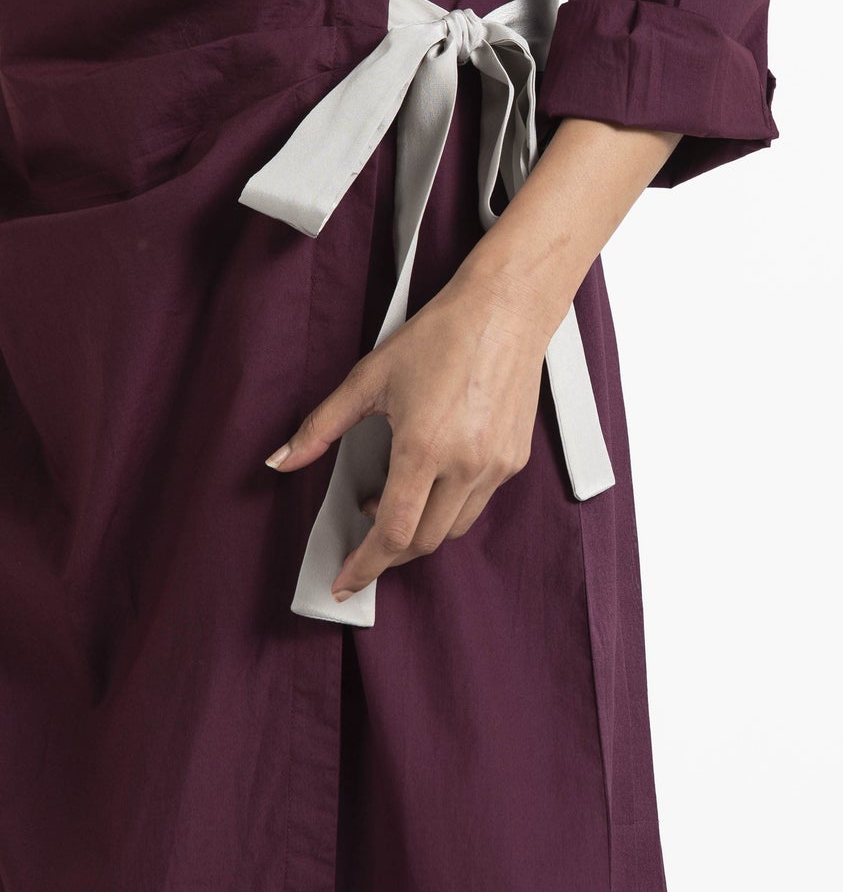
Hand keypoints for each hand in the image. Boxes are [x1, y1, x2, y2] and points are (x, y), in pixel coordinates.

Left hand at [264, 265, 559, 602]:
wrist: (505, 309)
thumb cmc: (440, 336)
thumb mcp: (368, 379)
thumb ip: (320, 427)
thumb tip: (280, 461)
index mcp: (424, 449)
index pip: (392, 533)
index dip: (365, 565)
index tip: (344, 581)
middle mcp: (465, 466)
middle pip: (424, 543)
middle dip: (389, 555)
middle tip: (363, 544)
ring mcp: (495, 466)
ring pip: (454, 529)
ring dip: (420, 532)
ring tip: (392, 503)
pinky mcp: (513, 460)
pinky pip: (478, 503)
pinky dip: (449, 507)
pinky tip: (430, 480)